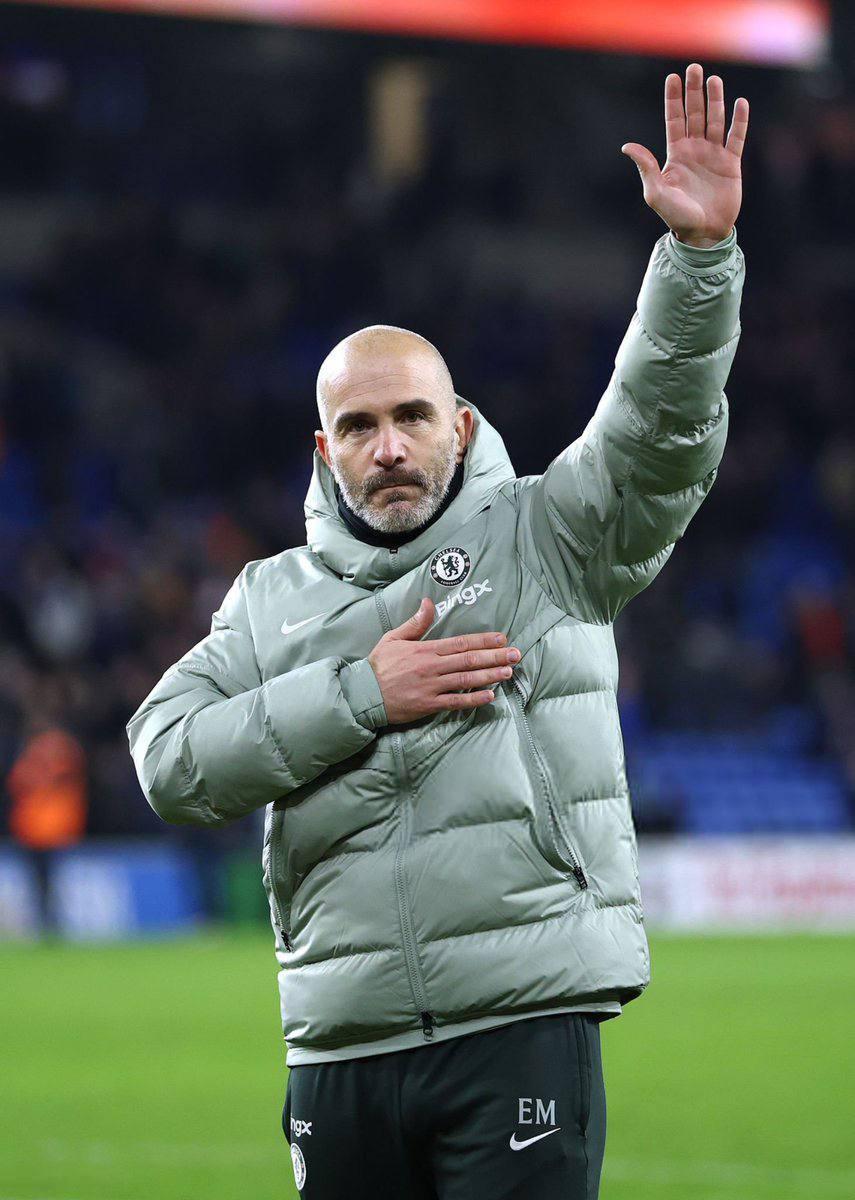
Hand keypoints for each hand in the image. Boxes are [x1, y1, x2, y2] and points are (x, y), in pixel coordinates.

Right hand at [368, 597, 519, 723]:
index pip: (461, 643)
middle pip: (469, 660)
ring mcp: (432, 687)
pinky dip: (473, 699)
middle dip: (495, 656)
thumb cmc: (379, 665)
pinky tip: (490, 696)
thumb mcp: (393, 638)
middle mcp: (432, 667)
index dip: (484, 640)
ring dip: (490, 676)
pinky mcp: (429, 705)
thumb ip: (415, 623)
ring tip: (509, 672)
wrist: (363, 694)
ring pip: (466, 680)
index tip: (502, 638)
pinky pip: (456, 702)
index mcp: (426, 649)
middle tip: (516, 654)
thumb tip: (428, 603)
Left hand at [622, 63, 748, 246]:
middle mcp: (695, 150)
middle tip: (695, 68)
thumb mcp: (656, 192)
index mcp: (676, 154)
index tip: (672, 77)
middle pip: (695, 114)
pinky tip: (740, 103)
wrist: (702, 234)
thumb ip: (645, 167)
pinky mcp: (731, 164)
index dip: (673, 99)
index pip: (674, 120)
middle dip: (694, 92)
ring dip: (715, 100)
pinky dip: (739, 121)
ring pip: (715, 121)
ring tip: (714, 80)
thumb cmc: (676, 216)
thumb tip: (627, 146)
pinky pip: (736, 137)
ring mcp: (714, 155)